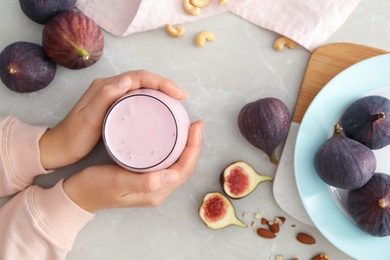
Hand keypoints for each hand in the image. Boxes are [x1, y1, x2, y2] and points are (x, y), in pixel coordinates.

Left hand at [39, 70, 187, 169]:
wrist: (59, 148)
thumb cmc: (73, 136)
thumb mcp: (88, 118)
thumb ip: (104, 97)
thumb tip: (126, 79)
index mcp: (105, 87)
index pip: (139, 77)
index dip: (161, 82)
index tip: (178, 94)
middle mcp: (110, 87)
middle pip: (143, 79)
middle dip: (165, 84)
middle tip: (181, 97)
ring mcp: (112, 97)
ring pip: (142, 87)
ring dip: (160, 90)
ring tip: (175, 101)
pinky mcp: (114, 107)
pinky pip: (138, 98)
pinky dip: (152, 100)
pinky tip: (159, 109)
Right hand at [62, 120, 202, 211]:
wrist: (78, 194)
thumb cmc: (94, 187)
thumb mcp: (117, 182)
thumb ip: (145, 182)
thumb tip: (174, 174)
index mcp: (156, 192)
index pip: (184, 169)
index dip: (194, 148)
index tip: (196, 126)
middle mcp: (158, 190)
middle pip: (185, 166)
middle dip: (194, 145)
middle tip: (196, 123)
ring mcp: (153, 185)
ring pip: (178, 164)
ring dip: (187, 146)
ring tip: (188, 127)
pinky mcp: (146, 178)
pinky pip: (168, 162)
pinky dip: (175, 149)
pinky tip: (172, 137)